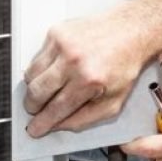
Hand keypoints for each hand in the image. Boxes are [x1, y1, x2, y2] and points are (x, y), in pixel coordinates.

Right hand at [23, 10, 150, 136]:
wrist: (131, 31)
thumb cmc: (125, 64)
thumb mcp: (113, 102)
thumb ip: (85, 119)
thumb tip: (59, 125)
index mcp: (89, 80)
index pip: (56, 108)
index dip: (42, 123)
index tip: (35, 128)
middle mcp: (73, 60)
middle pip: (36, 92)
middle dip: (33, 107)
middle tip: (36, 111)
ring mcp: (62, 44)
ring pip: (31, 75)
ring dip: (34, 89)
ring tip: (46, 91)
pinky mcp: (56, 32)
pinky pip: (36, 58)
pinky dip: (40, 70)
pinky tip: (53, 72)